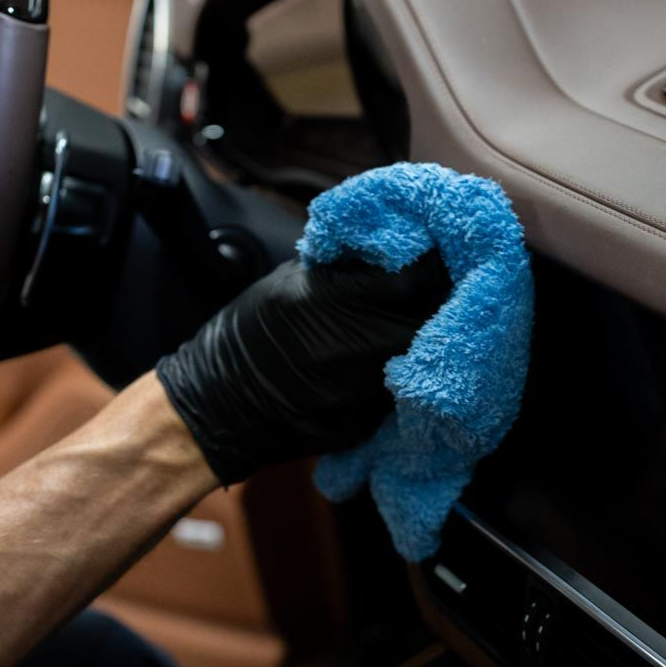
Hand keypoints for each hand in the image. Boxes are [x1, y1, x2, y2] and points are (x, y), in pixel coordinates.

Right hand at [156, 251, 449, 484]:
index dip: (433, 261)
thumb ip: (349, 264)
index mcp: (337, 303)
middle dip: (443, 299)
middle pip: (433, 318)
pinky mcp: (368, 423)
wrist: (220, 402)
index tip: (437, 252)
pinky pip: (405, 391)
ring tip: (425, 319)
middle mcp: (358, 350)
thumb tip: (396, 243)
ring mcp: (365, 393)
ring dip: (431, 336)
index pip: (416, 277)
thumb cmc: (252, 332)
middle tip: (444, 285)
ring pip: (425, 357)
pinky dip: (408, 372)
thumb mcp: (294, 279)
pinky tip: (396, 360)